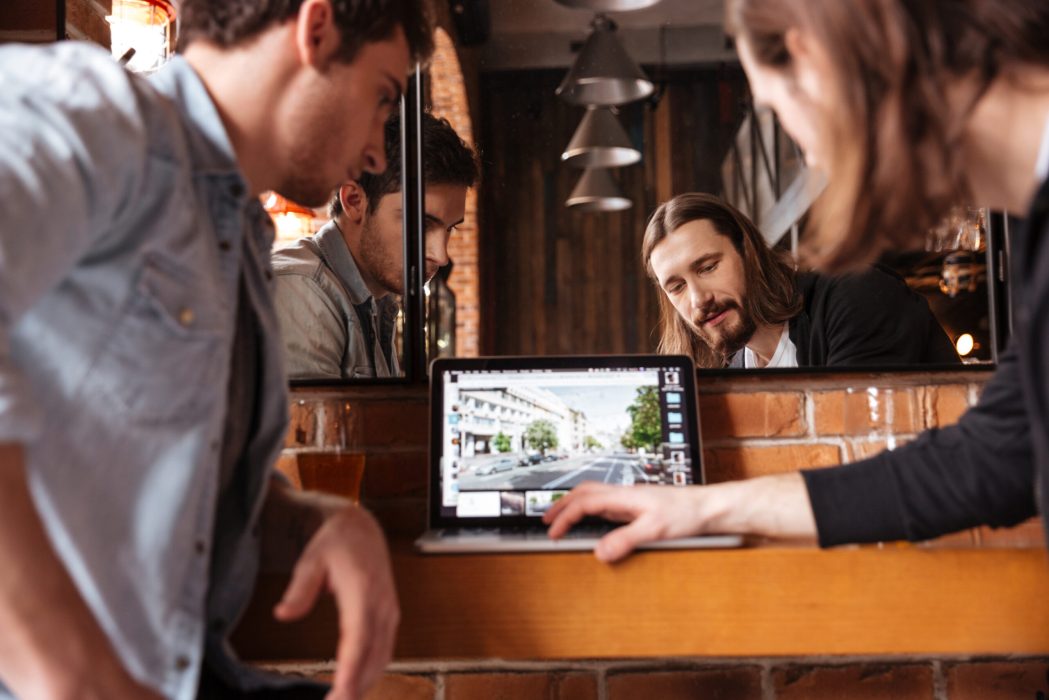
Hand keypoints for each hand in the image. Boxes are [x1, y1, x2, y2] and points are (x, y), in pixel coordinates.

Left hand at [273, 505, 397, 699]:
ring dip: (366, 683)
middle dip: (356, 686)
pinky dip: (372, 671)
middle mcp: (382, 604)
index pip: (359, 637)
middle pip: (373, 655)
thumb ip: (298, 590)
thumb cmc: (336, 543)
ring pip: (383, 657)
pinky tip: (357, 685)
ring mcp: (389, 611)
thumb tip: (282, 614)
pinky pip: (385, 651)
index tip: (340, 692)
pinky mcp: (390, 616)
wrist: (362, 529)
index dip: (351, 669)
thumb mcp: (311, 560)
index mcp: (363, 590)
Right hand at [543, 482, 707, 562]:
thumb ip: (625, 540)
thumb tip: (599, 552)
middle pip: (583, 492)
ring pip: (592, 495)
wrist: (708, 507)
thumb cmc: (687, 513)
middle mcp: (623, 494)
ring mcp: (628, 499)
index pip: (584, 503)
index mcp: (623, 496)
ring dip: (573, 504)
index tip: (553, 532)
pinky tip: (591, 520)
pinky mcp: (635, 506)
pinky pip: (604, 503)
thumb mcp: (655, 531)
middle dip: (561, 505)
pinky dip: (588, 509)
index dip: (565, 517)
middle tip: (546, 520)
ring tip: (561, 518)